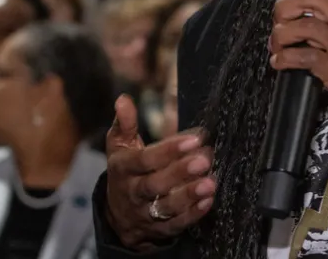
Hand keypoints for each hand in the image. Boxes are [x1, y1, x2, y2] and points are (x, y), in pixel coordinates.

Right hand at [103, 95, 214, 249]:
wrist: (117, 214)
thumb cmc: (125, 170)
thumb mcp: (119, 146)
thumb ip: (124, 124)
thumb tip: (123, 99)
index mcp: (123, 168)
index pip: (144, 160)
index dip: (168, 151)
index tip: (194, 139)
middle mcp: (132, 192)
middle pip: (155, 184)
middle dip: (180, 172)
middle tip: (204, 160)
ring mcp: (144, 213)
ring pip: (166, 207)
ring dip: (189, 196)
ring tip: (210, 183)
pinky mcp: (157, 229)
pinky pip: (175, 225)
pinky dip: (192, 215)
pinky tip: (208, 201)